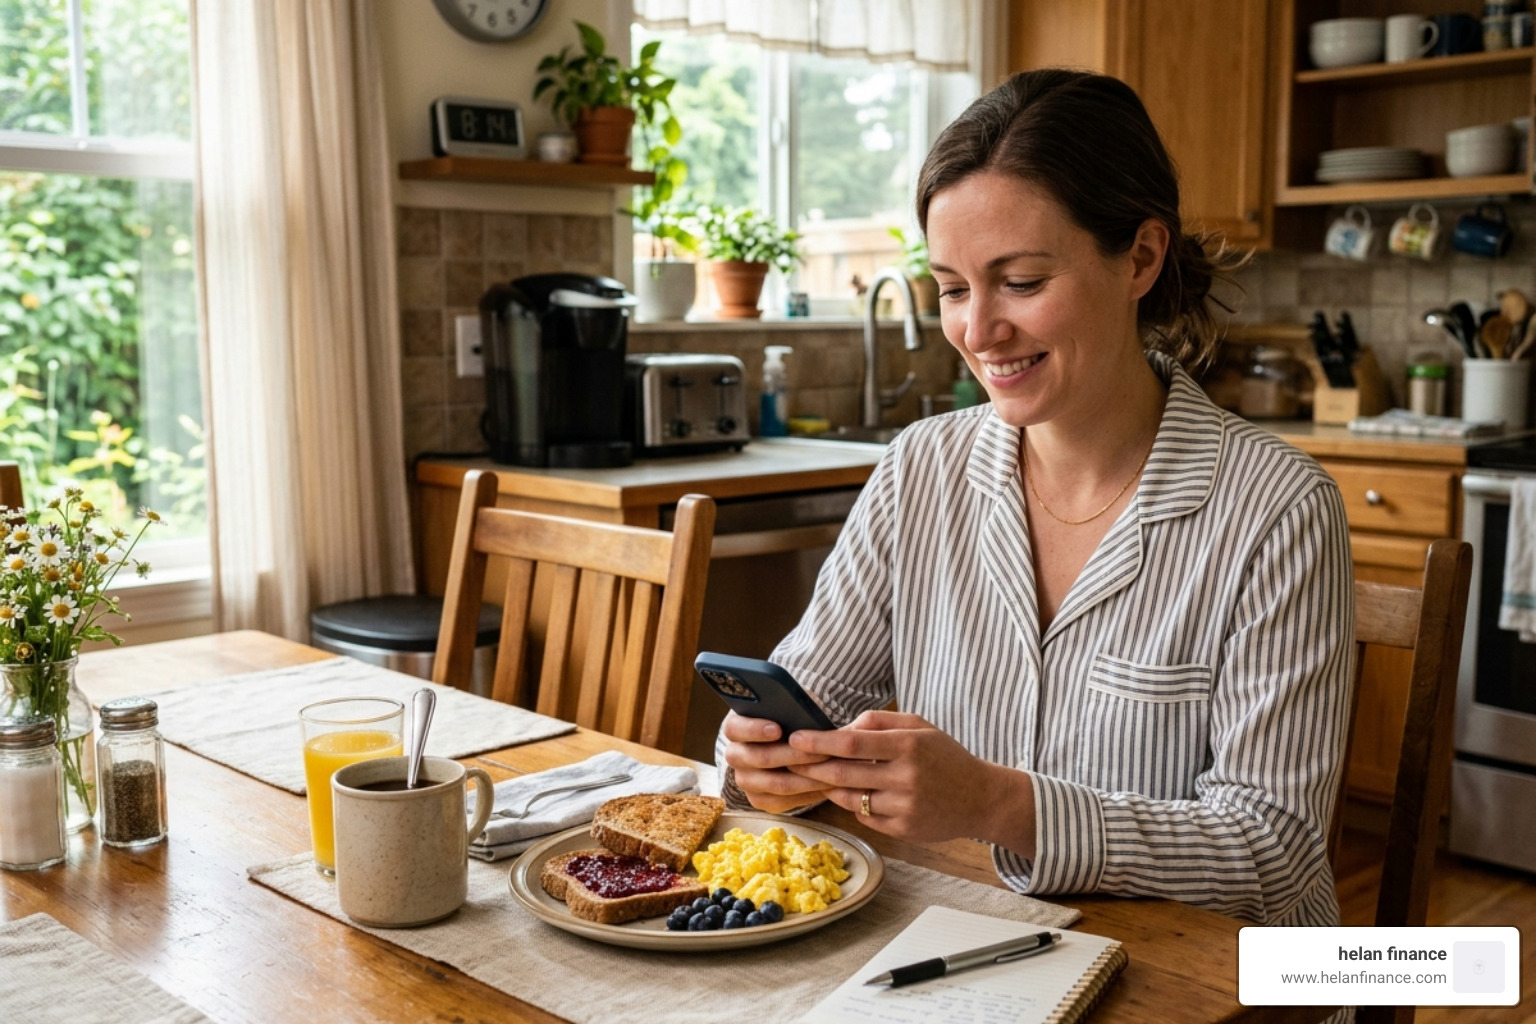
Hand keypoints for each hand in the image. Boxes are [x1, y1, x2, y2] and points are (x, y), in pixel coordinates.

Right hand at [721, 711, 833, 813]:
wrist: (787, 745)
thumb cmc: (789, 721)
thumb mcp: (788, 708)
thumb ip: (792, 707)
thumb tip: (806, 711)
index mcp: (735, 727)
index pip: (735, 728)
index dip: (755, 729)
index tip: (778, 729)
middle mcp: (735, 755)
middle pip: (759, 758)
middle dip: (794, 755)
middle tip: (823, 751)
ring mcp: (744, 779)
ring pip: (773, 783)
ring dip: (806, 777)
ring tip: (831, 770)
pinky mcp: (757, 799)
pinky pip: (780, 801)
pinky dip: (805, 794)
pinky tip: (825, 785)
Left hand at [785, 710, 1034, 852]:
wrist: (982, 798)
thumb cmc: (946, 757)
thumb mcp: (920, 726)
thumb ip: (879, 721)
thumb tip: (841, 729)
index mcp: (909, 745)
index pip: (853, 743)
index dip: (820, 742)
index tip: (796, 738)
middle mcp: (906, 777)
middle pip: (844, 772)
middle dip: (812, 766)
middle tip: (790, 760)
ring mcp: (904, 806)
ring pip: (849, 797)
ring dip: (830, 786)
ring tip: (819, 775)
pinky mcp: (903, 829)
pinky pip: (864, 816)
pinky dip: (854, 804)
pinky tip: (856, 794)